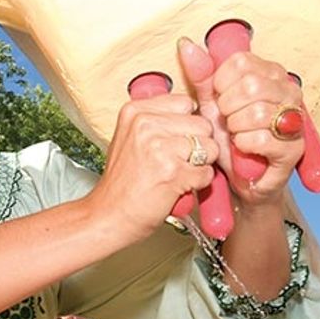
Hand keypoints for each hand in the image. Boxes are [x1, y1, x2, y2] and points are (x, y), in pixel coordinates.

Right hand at [89, 93, 218, 241]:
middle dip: (198, 145)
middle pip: (202, 124)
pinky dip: (198, 183)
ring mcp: (160, 147)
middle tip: (177, 161)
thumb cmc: (122, 182)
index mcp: (135, 112)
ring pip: (209, 148)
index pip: (185, 103)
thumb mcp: (129, 137)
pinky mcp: (173, 172)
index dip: (187, 124)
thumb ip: (158, 120)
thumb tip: (193, 113)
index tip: (176, 139)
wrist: (109, 215)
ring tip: (178, 173)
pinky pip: (207, 172)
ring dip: (200, 165)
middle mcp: (146, 124)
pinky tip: (178, 186)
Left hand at [176, 37, 304, 204]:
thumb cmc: (228, 137)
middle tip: (227, 120)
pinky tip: (242, 147)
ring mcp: (295, 118)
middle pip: (251, 85)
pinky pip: (262, 138)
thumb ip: (201, 74)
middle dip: (228, 107)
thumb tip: (186, 44)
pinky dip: (243, 145)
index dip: (221, 83)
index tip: (220, 99)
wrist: (239, 176)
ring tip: (235, 134)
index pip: (242, 63)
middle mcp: (289, 91)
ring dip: (236, 127)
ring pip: (257, 112)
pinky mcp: (294, 148)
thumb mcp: (211, 102)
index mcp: (271, 73)